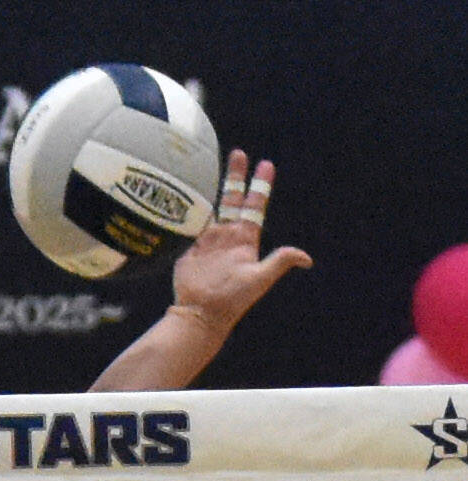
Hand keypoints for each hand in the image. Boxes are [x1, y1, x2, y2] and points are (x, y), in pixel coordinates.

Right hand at [169, 149, 312, 340]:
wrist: (201, 313)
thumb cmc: (232, 299)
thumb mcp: (259, 279)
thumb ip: (279, 263)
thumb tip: (306, 258)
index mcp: (246, 240)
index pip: (255, 206)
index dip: (261, 186)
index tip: (266, 165)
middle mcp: (228, 237)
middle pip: (234, 199)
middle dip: (237, 176)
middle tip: (240, 153)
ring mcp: (209, 241)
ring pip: (213, 206)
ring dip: (216, 187)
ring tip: (211, 165)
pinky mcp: (190, 249)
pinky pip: (192, 222)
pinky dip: (191, 208)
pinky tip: (187, 193)